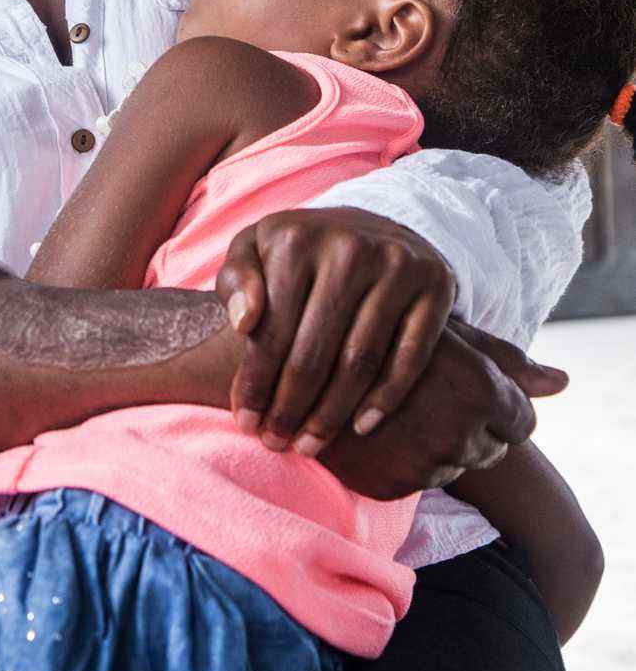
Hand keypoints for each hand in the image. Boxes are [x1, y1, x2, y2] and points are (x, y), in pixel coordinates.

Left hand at [215, 206, 455, 454]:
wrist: (375, 225)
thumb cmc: (301, 251)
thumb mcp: (255, 249)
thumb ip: (235, 281)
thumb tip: (244, 321)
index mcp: (296, 238)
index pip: (271, 328)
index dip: (255, 382)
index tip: (244, 422)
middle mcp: (349, 248)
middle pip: (314, 350)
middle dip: (290, 407)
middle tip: (276, 443)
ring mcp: (397, 266)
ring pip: (360, 361)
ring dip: (331, 414)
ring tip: (309, 445)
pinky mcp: (434, 287)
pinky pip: (409, 358)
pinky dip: (385, 399)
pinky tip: (360, 427)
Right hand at [316, 319, 568, 499]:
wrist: (296, 364)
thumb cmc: (375, 328)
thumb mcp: (437, 330)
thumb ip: (500, 358)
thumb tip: (562, 381)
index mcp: (477, 385)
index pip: (523, 419)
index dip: (497, 403)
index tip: (464, 389)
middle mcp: (458, 429)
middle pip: (494, 446)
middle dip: (469, 426)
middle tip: (429, 398)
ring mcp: (425, 463)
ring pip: (459, 466)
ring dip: (438, 444)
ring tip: (401, 413)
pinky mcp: (394, 488)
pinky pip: (422, 482)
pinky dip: (406, 461)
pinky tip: (380, 431)